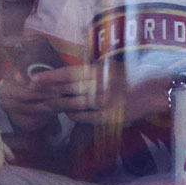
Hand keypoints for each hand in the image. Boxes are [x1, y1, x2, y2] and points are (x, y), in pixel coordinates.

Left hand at [3, 63, 166, 129]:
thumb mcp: (106, 67)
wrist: (152, 92)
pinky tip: (68, 112)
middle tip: (35, 93)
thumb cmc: (127, 77)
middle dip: (49, 92)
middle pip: (67, 89)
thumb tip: (63, 76)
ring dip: (59, 104)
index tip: (33, 79)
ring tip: (49, 103)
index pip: (67, 73)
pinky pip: (83, 117)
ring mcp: (103, 103)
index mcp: (97, 71)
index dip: (49, 77)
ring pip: (73, 104)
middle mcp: (98, 86)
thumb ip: (87, 71)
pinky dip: (72, 115)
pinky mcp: (107, 117)